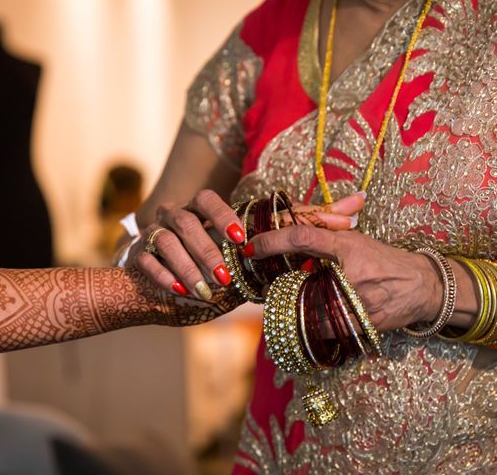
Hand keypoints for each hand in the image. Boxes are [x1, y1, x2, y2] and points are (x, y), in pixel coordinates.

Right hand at [127, 190, 365, 299]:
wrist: (167, 290)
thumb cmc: (224, 267)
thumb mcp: (264, 251)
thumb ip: (307, 224)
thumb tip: (356, 203)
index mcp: (207, 211)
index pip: (214, 201)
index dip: (227, 216)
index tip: (243, 239)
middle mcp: (179, 215)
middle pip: (187, 217)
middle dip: (207, 243)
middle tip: (227, 273)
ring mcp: (157, 234)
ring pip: (167, 239)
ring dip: (188, 265)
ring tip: (209, 291)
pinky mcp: (140, 256)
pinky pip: (147, 261)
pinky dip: (164, 277)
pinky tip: (182, 293)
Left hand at [246, 226, 442, 330]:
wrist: (422, 287)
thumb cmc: (383, 260)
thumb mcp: (354, 239)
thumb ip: (321, 232)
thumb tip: (286, 216)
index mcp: (347, 246)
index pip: (302, 237)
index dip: (272, 240)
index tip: (250, 247)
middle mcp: (349, 274)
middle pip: (295, 280)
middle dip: (276, 284)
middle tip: (266, 285)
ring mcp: (355, 302)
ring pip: (304, 308)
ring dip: (288, 306)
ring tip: (284, 301)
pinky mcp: (358, 326)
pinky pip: (319, 329)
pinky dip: (306, 324)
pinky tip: (303, 319)